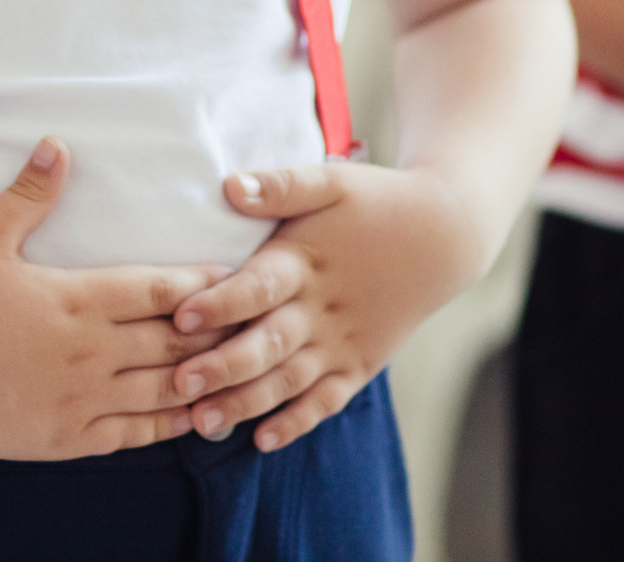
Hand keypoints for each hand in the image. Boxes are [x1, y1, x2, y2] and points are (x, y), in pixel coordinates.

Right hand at [0, 138, 231, 459]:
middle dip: (219, 332)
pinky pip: (132, 434)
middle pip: (175, 341)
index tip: (236, 277)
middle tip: (259, 321)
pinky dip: (168, 425)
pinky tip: (193, 415)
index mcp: (76, 299)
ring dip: (204, 379)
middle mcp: (88, 352)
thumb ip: (30, 195)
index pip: (160, 290)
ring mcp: (79, 399)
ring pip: (163, 391)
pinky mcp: (65, 437)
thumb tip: (56, 143)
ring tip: (240, 368)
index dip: (204, 284)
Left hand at [164, 163, 474, 452]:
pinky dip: (297, 422)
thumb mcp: (331, 182)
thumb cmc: (375, 204)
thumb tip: (229, 185)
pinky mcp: (358, 365)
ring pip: (289, 380)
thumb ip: (280, 186)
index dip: (222, 302)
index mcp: (306, 262)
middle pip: (268, 343)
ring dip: (247, 402)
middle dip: (223, 366)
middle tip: (181, 383)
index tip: (181, 314)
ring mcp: (341, 342)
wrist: (442, 238)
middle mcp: (321, 308)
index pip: (260, 286)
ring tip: (204, 421)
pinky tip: (263, 440)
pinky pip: (326, 401)